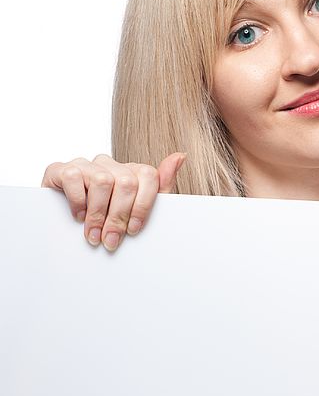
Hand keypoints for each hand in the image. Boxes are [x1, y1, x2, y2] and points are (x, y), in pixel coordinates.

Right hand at [41, 153, 186, 251]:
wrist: (65, 228)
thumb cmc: (106, 220)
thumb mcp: (139, 209)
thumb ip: (162, 185)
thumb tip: (180, 156)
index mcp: (131, 171)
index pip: (149, 176)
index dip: (143, 205)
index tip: (134, 230)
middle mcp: (110, 164)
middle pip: (126, 182)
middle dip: (119, 216)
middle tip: (111, 240)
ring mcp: (86, 165)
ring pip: (103, 180)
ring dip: (98, 214)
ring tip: (93, 234)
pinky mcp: (61, 169)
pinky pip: (74, 177)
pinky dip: (77, 201)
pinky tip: (78, 216)